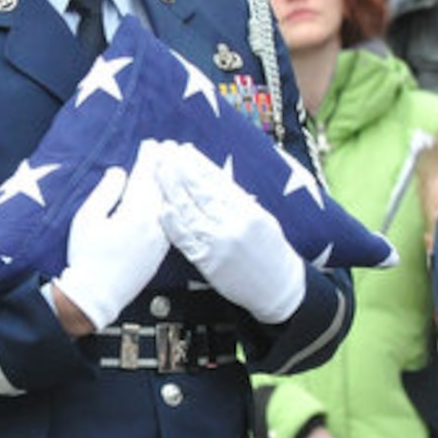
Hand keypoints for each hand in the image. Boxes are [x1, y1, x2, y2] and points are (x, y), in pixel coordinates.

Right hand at [53, 141, 169, 331]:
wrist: (97, 296)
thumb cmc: (86, 256)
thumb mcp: (86, 219)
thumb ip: (105, 191)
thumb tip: (119, 172)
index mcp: (135, 213)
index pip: (145, 177)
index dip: (148, 158)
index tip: (149, 143)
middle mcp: (154, 224)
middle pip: (163, 187)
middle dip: (164, 165)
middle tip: (166, 147)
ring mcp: (161, 239)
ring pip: (171, 203)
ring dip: (172, 182)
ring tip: (173, 167)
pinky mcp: (161, 251)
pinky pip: (173, 218)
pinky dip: (173, 202)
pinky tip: (171, 197)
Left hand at [154, 140, 305, 323]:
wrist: (278, 287)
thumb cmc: (269, 251)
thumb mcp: (262, 220)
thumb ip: (237, 201)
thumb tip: (213, 178)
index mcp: (249, 211)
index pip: (220, 182)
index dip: (200, 164)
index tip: (185, 150)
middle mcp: (234, 224)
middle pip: (202, 192)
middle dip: (182, 170)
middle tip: (165, 153)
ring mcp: (220, 243)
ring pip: (191, 211)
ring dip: (172, 190)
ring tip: (159, 171)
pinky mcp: (208, 262)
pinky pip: (186, 240)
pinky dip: (173, 224)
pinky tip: (162, 208)